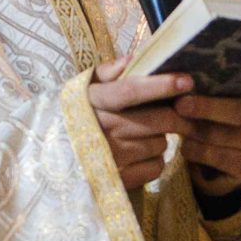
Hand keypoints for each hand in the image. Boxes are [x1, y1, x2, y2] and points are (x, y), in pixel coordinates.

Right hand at [87, 58, 190, 189]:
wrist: (53, 162)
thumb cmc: (75, 119)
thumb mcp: (82, 91)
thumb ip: (107, 73)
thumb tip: (133, 59)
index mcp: (93, 102)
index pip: (131, 91)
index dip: (162, 85)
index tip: (187, 81)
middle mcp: (102, 129)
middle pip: (160, 119)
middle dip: (177, 115)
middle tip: (181, 113)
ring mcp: (112, 157)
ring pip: (161, 143)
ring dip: (160, 138)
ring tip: (144, 136)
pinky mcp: (119, 181)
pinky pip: (156, 167)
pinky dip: (155, 161)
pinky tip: (140, 156)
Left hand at [174, 70, 240, 197]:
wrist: (221, 155)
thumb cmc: (218, 112)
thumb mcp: (219, 95)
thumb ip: (213, 83)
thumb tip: (181, 78)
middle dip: (208, 108)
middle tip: (180, 104)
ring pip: (222, 135)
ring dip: (192, 129)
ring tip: (172, 121)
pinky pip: (214, 156)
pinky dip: (193, 149)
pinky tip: (184, 144)